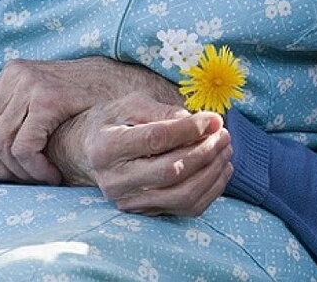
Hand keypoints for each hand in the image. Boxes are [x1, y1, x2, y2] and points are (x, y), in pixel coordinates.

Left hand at [0, 57, 184, 183]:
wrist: (124, 87)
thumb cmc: (84, 98)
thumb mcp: (41, 93)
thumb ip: (6, 99)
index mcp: (10, 73)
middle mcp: (15, 74)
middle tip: (20, 182)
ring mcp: (30, 84)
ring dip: (18, 171)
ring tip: (39, 178)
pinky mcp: (47, 99)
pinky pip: (24, 146)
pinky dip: (34, 168)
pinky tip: (51, 174)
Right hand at [50, 94, 233, 216]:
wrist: (91, 151)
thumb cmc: (116, 121)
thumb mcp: (132, 104)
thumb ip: (163, 112)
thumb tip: (202, 123)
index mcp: (106, 148)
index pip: (155, 140)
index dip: (189, 129)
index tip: (213, 119)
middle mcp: (115, 181)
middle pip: (171, 171)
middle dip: (205, 151)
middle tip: (223, 133)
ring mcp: (129, 202)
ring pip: (182, 195)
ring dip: (212, 171)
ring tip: (225, 148)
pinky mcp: (145, 213)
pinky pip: (186, 209)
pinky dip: (211, 189)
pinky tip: (221, 168)